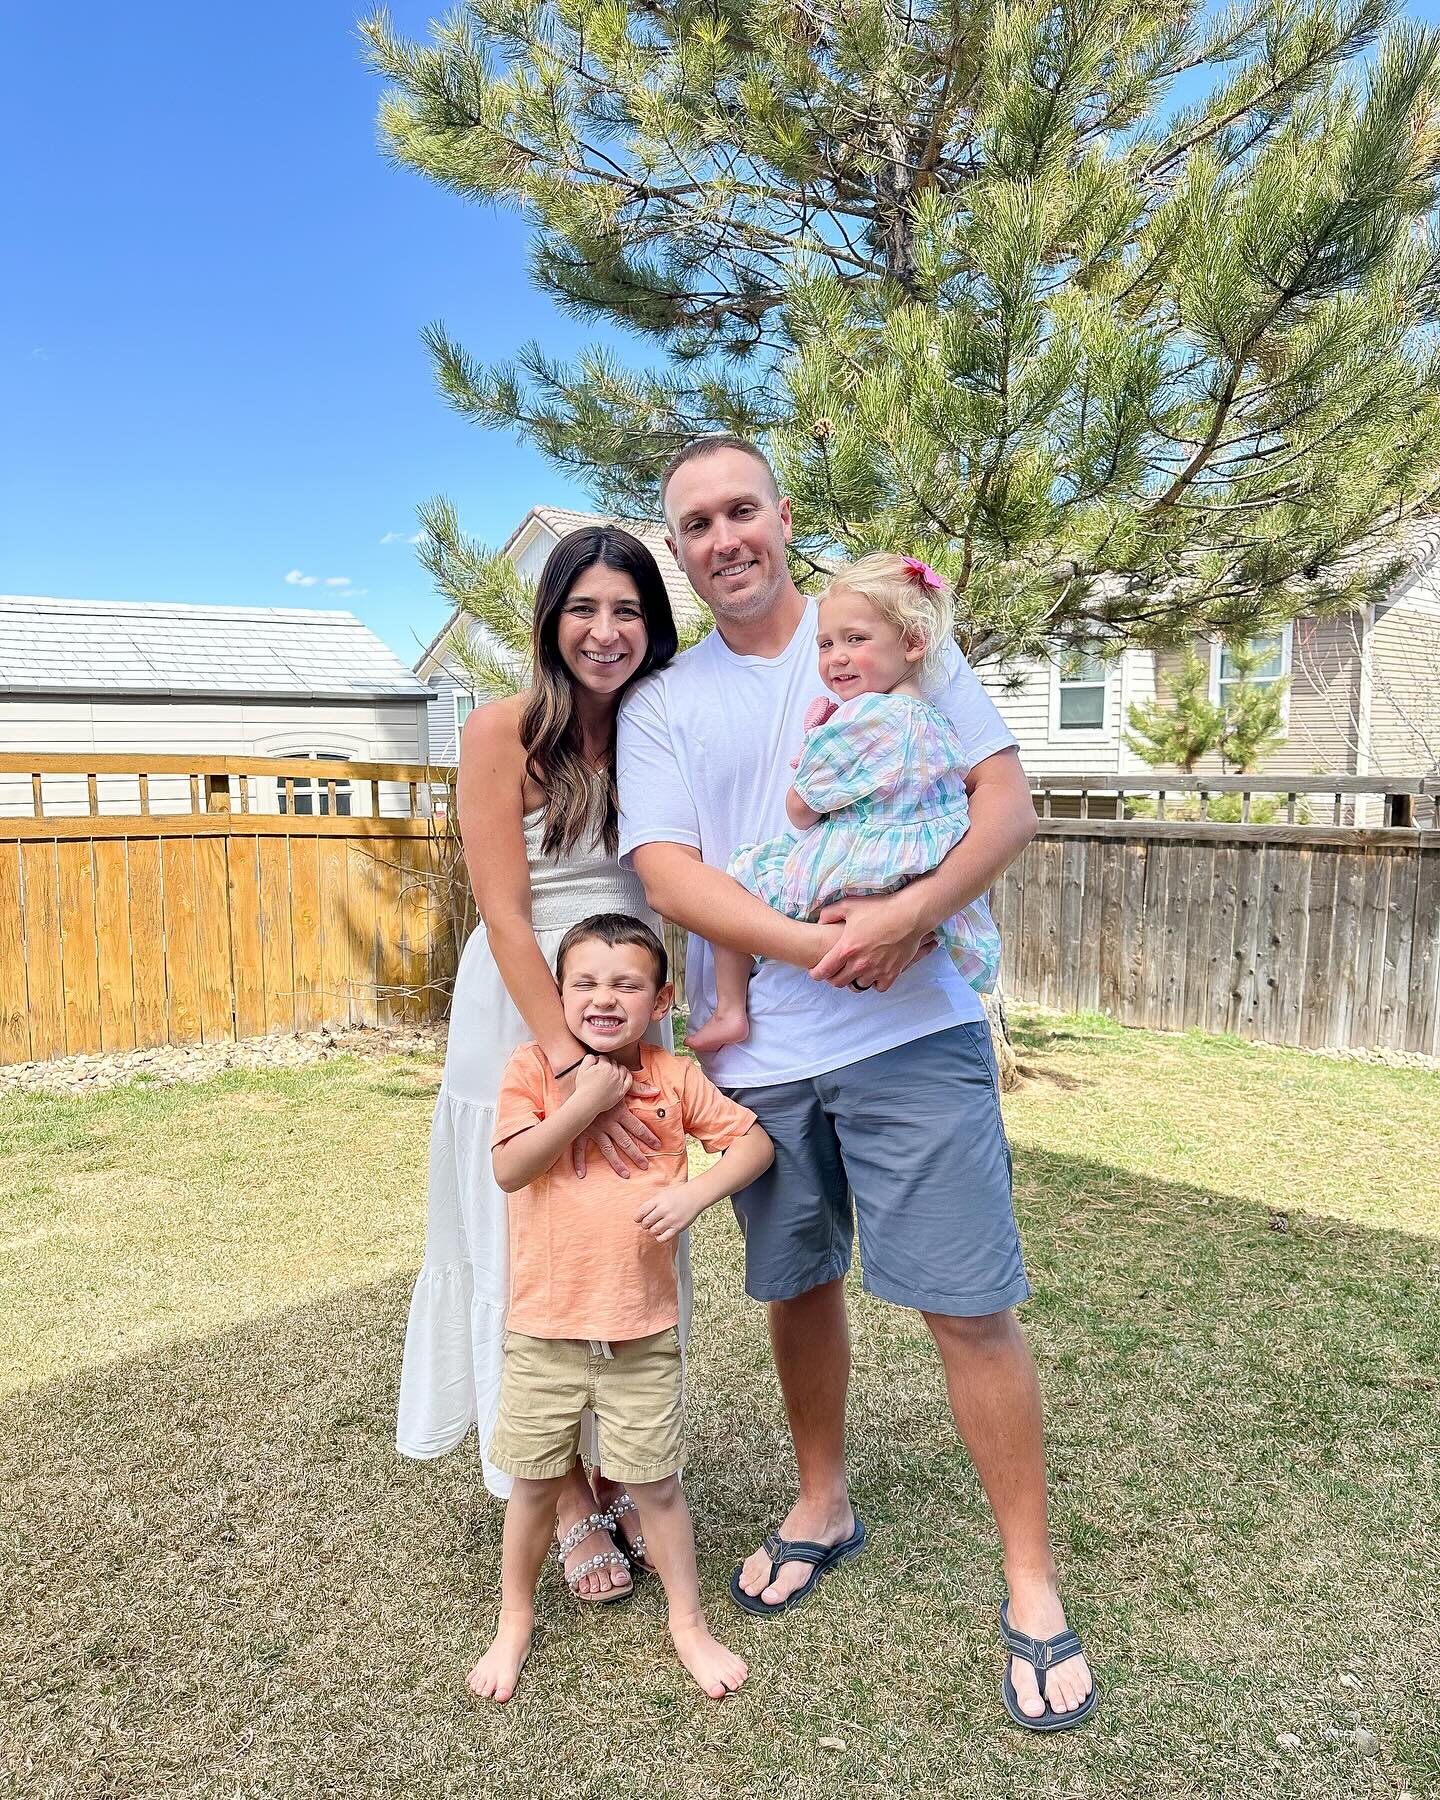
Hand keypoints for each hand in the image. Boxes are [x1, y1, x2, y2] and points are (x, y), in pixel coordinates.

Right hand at [571, 1084, 661, 1179]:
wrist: (576, 1080)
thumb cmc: (601, 1082)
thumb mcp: (621, 1084)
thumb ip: (639, 1088)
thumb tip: (656, 1090)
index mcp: (619, 1112)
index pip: (637, 1127)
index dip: (648, 1137)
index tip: (657, 1146)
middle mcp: (608, 1123)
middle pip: (625, 1141)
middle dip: (636, 1154)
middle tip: (645, 1166)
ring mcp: (593, 1128)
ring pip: (607, 1149)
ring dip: (617, 1163)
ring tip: (626, 1174)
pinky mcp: (580, 1131)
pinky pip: (579, 1148)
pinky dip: (579, 1161)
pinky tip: (582, 1174)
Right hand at [573, 1054, 631, 1113]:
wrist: (587, 1103)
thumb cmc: (583, 1087)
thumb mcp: (582, 1069)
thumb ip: (589, 1058)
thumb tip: (595, 1057)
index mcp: (605, 1066)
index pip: (604, 1058)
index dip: (599, 1061)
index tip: (596, 1066)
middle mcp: (614, 1072)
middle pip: (613, 1063)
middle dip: (607, 1065)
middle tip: (601, 1071)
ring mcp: (619, 1082)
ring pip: (622, 1069)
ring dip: (617, 1068)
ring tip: (611, 1073)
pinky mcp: (622, 1090)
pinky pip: (629, 1079)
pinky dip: (627, 1075)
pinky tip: (622, 1075)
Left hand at [635, 1184, 704, 1243]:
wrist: (696, 1195)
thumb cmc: (679, 1194)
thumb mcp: (662, 1194)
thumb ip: (652, 1204)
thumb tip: (640, 1216)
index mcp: (659, 1200)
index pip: (641, 1212)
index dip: (637, 1217)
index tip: (638, 1219)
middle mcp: (664, 1210)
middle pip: (646, 1223)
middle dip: (645, 1224)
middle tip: (648, 1223)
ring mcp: (671, 1219)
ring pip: (653, 1231)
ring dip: (652, 1230)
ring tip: (656, 1226)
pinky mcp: (678, 1227)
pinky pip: (664, 1238)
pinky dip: (659, 1237)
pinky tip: (662, 1232)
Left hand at [808, 892, 937, 990]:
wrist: (909, 914)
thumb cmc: (879, 908)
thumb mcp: (848, 905)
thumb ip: (829, 914)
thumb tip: (820, 922)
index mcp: (846, 949)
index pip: (823, 971)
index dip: (816, 973)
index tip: (815, 972)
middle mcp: (859, 964)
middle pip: (838, 982)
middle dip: (833, 978)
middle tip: (836, 971)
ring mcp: (876, 970)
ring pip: (858, 985)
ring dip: (855, 979)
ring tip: (856, 970)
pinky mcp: (892, 973)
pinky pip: (879, 987)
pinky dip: (875, 982)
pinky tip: (874, 973)